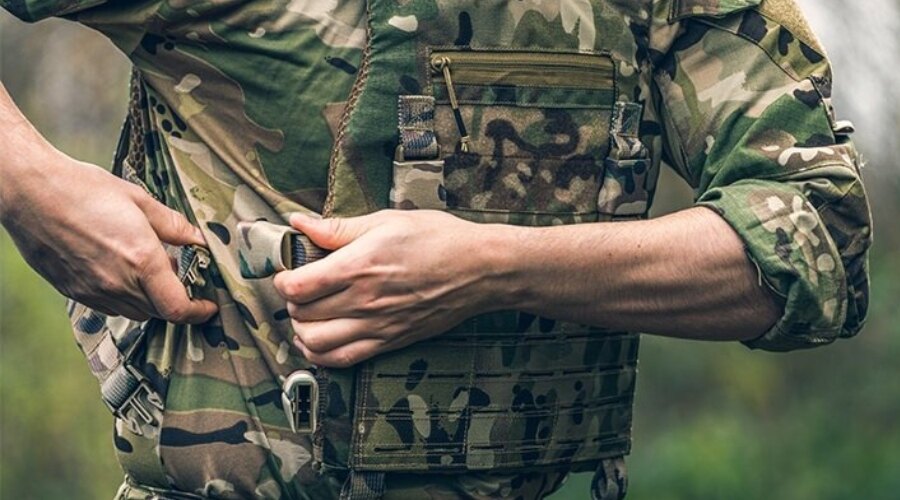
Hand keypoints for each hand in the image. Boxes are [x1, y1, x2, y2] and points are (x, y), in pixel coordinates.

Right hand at [0, 150, 217, 322]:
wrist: (30, 192)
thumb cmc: (84, 189)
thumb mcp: (138, 199)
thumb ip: (173, 225)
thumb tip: (197, 240)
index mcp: (141, 260)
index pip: (177, 308)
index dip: (198, 313)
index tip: (208, 307)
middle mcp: (117, 283)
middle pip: (158, 312)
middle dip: (176, 300)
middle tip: (180, 277)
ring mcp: (93, 291)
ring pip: (134, 312)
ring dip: (150, 301)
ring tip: (150, 272)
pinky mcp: (73, 291)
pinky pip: (109, 307)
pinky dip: (124, 298)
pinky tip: (122, 272)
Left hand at [273, 210, 512, 367]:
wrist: (479, 270)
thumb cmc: (438, 239)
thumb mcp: (386, 220)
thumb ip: (338, 228)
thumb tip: (299, 224)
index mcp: (360, 266)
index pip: (298, 287)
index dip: (283, 279)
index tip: (289, 270)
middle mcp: (364, 301)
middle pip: (302, 314)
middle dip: (293, 301)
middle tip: (300, 287)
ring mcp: (376, 325)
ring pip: (315, 343)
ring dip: (302, 330)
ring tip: (309, 314)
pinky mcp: (389, 341)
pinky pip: (341, 360)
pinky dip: (320, 354)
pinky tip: (320, 339)